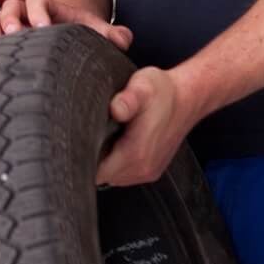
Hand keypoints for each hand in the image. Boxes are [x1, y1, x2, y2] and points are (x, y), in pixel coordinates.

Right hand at [0, 0, 132, 50]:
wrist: (64, 31)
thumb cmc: (76, 30)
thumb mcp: (93, 28)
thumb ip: (110, 33)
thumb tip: (124, 39)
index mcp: (46, 6)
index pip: (37, 1)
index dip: (38, 12)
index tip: (43, 26)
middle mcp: (25, 13)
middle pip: (10, 8)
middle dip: (11, 19)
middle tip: (15, 33)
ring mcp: (12, 26)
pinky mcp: (4, 42)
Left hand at [94, 66, 206, 187]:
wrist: (187, 99)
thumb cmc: (162, 91)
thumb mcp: (143, 86)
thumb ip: (128, 98)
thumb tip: (116, 110)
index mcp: (137, 152)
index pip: (96, 172)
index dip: (82, 158)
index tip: (76, 140)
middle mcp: (143, 168)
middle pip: (101, 176)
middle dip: (90, 159)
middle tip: (85, 134)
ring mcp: (147, 172)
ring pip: (112, 177)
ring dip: (103, 161)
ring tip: (101, 137)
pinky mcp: (150, 171)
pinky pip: (123, 175)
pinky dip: (115, 163)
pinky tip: (114, 143)